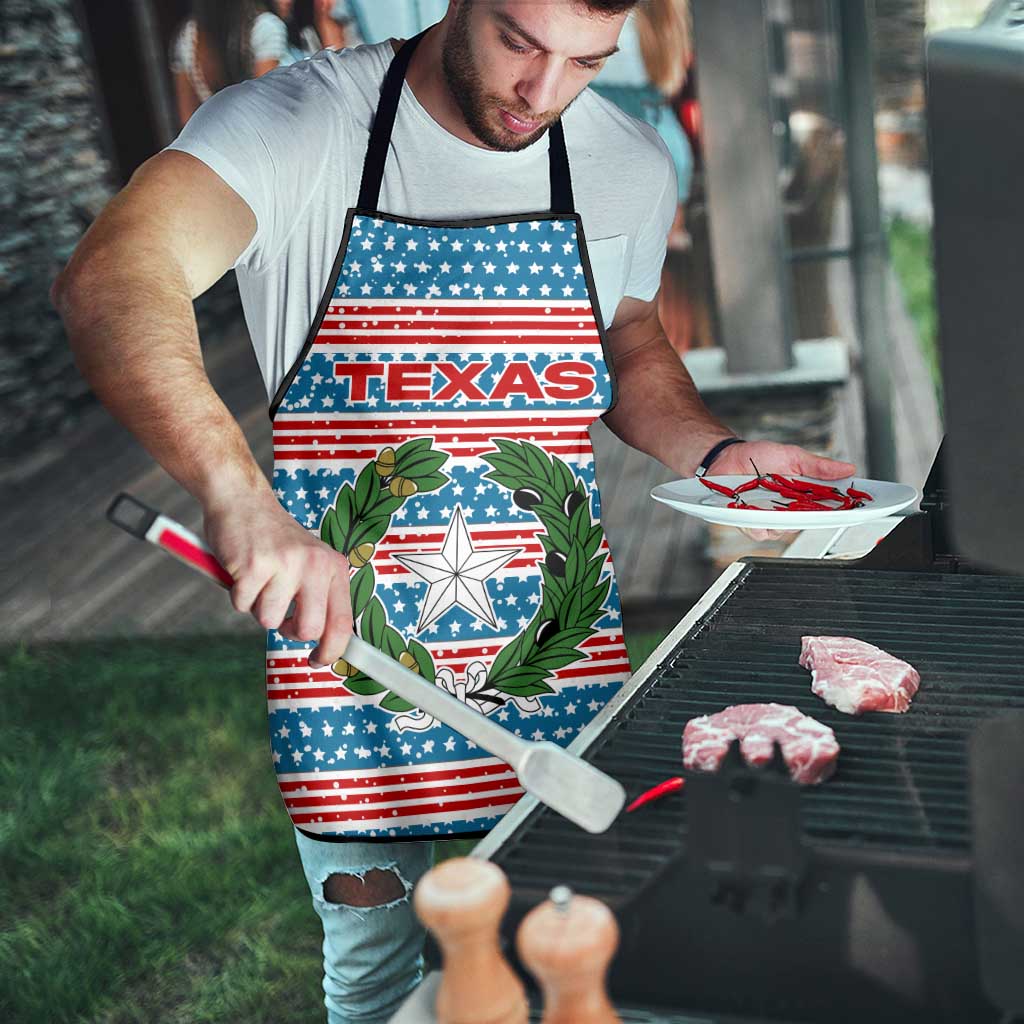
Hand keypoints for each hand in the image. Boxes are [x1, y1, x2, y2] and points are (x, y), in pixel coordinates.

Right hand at [203, 488, 352, 667]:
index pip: (342, 621)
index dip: (332, 650)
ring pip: (269, 620)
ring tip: (259, 580)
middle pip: (308, 630)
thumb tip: (325, 644)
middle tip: (280, 613)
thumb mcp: (310, 562)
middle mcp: (315, 565)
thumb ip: (319, 596)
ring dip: (258, 607)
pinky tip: (243, 571)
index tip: (319, 660)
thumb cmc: (275, 541)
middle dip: (289, 631)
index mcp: (333, 567)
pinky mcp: (254, 565)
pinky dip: (238, 595)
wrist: (243, 501)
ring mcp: (285, 564)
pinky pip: (242, 606)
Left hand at [709, 440, 856, 541]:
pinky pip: (760, 532)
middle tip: (814, 506)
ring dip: (782, 519)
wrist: (726, 457)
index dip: (844, 510)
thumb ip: (818, 466)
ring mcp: (770, 518)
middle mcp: (789, 510)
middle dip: (813, 517)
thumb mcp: (792, 456)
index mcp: (803, 495)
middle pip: (809, 523)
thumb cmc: (758, 457)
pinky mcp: (750, 523)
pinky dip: (759, 523)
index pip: (829, 507)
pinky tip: (755, 512)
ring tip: (776, 503)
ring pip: (784, 530)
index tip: (858, 508)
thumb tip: (848, 468)